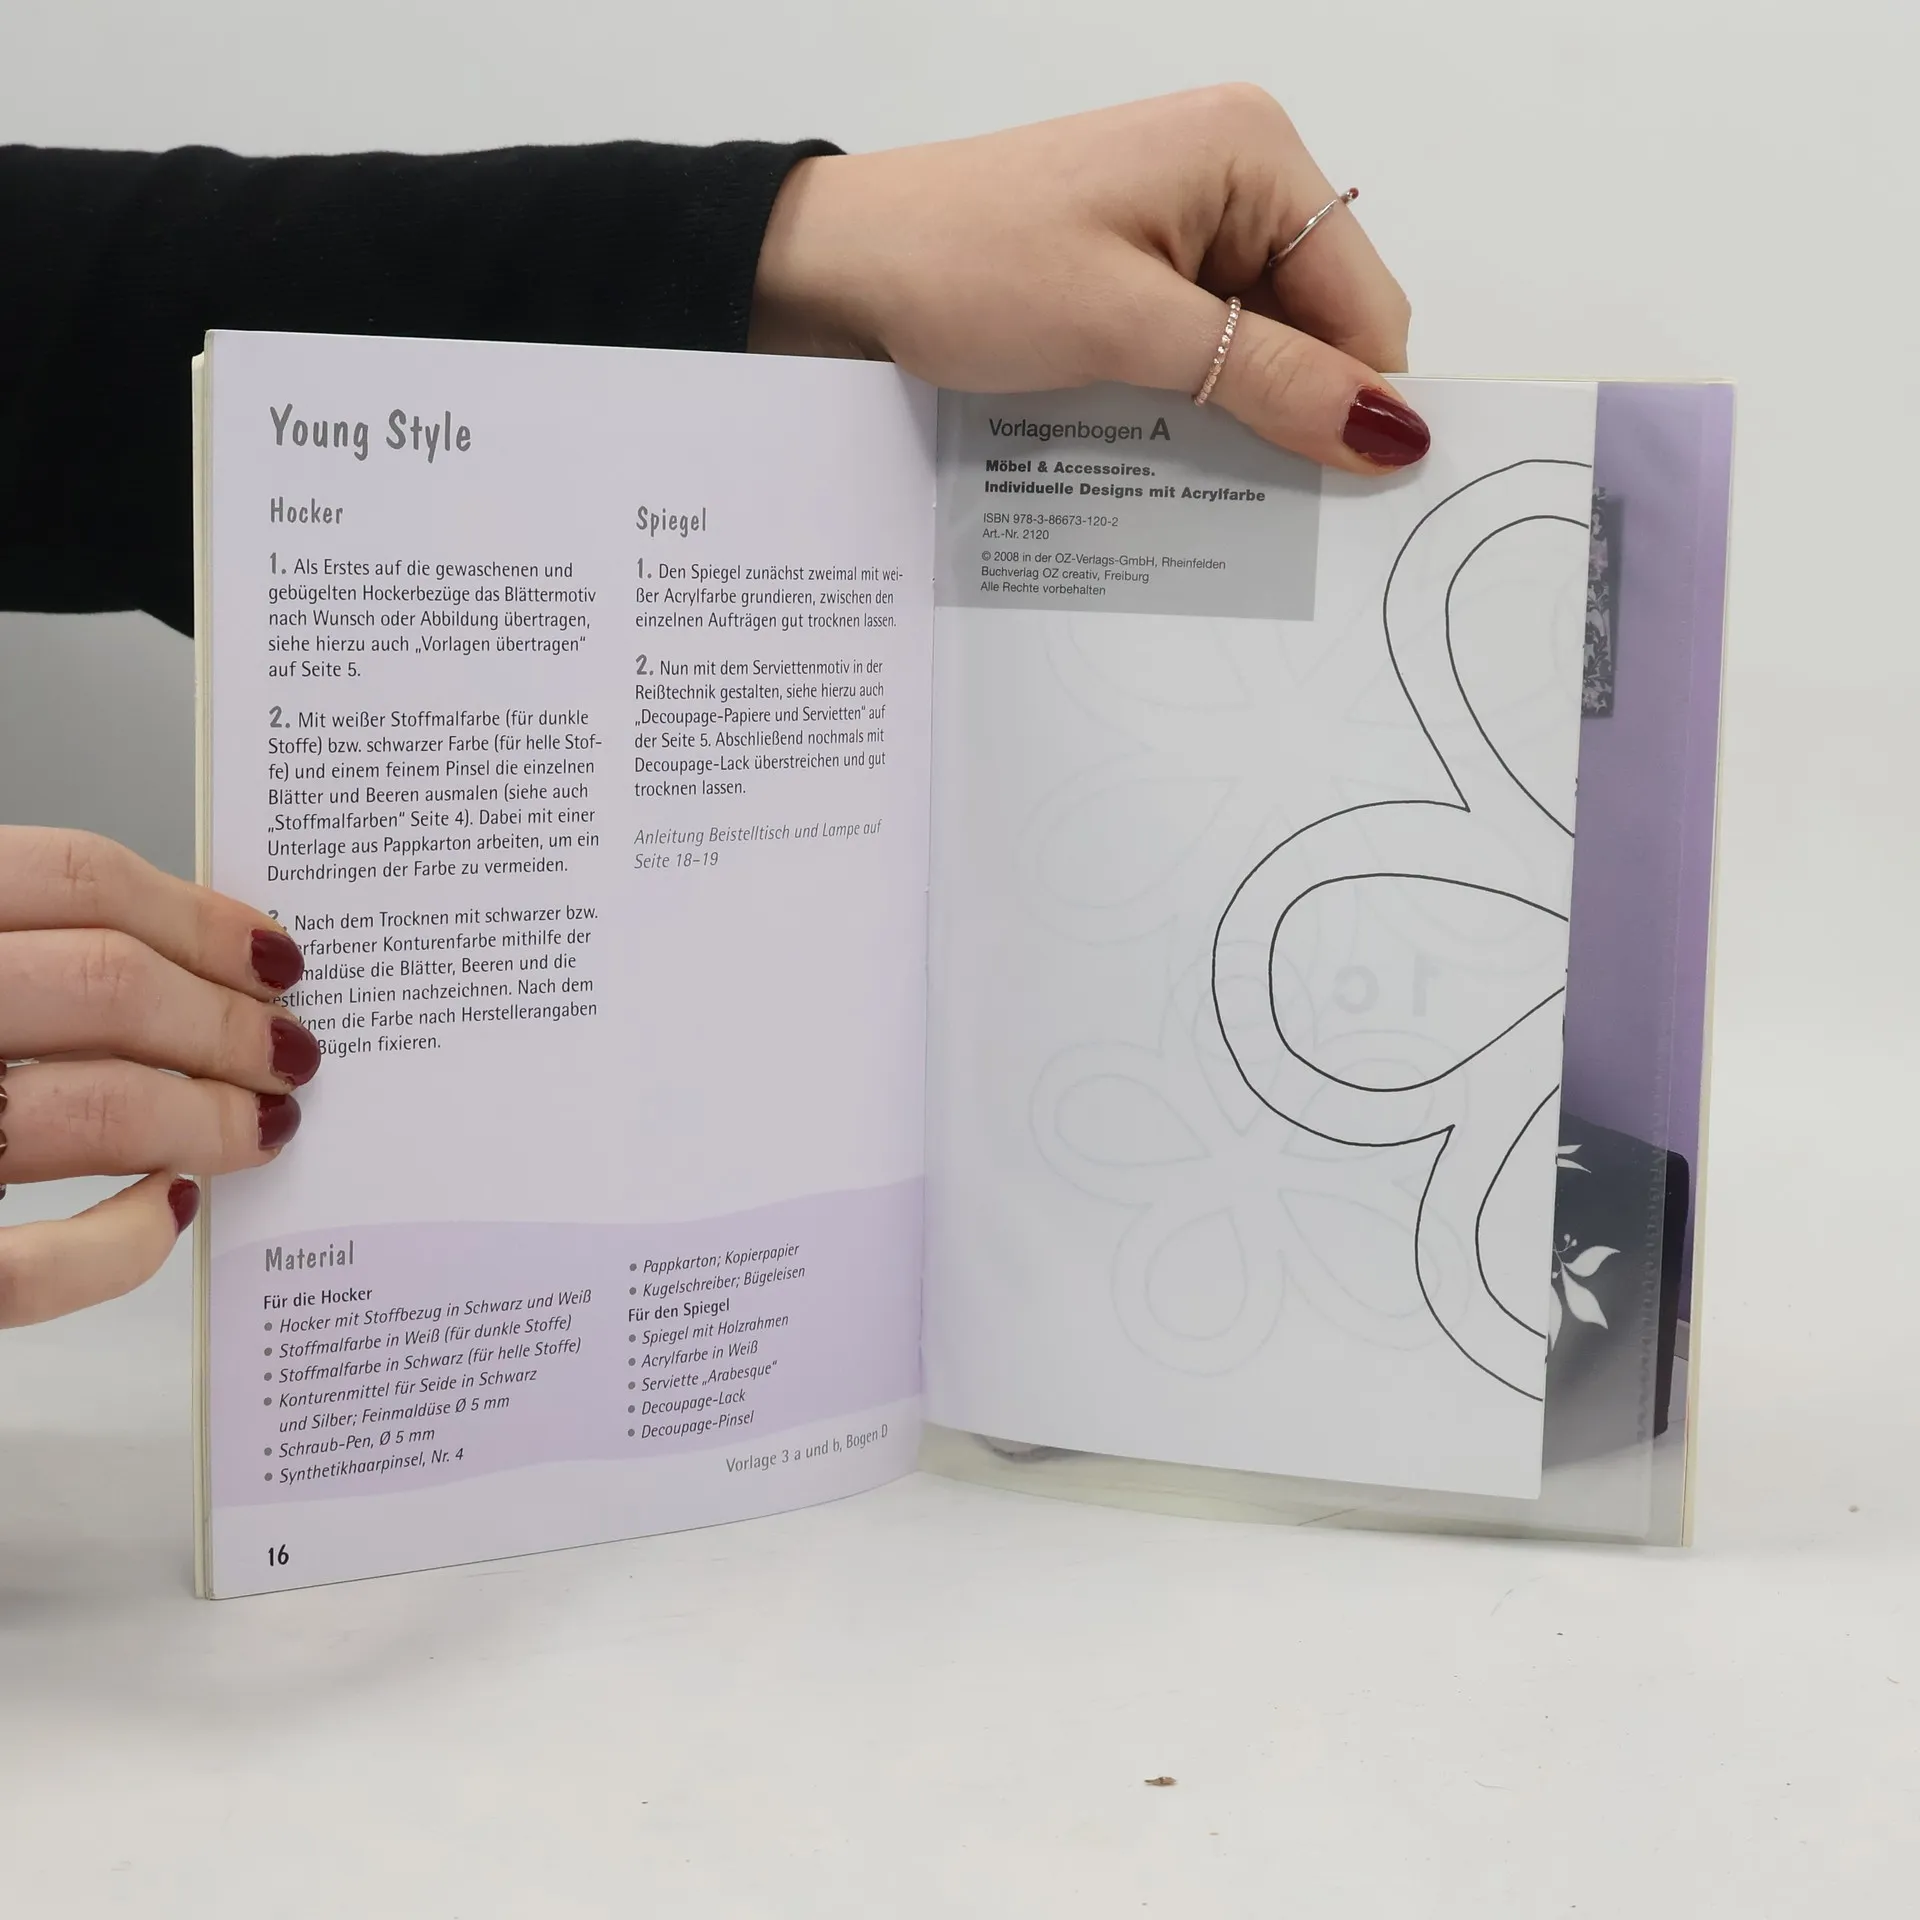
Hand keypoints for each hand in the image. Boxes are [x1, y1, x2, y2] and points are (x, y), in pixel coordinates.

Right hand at [0, 828, 318, 1326]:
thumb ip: (4, 942)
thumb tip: (160, 953)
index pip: (71, 876)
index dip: (199, 915)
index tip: (272, 955)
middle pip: (105, 985)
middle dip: (228, 1022)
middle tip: (289, 1051)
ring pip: (89, 1108)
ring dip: (205, 1117)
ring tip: (258, 1123)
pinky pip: (26, 1266)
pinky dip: (120, 1246)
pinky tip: (164, 1214)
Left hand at [751, 86, 1424, 472]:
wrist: (841, 265)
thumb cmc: (967, 265)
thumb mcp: (1128, 329)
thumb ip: (1267, 379)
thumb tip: (1390, 432)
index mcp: (1254, 152)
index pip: (1366, 299)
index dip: (1362, 401)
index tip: (1346, 500)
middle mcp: (1237, 174)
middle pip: (1323, 323)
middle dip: (1300, 409)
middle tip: (1262, 505)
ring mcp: (1188, 220)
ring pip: (1266, 345)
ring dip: (1244, 414)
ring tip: (1200, 475)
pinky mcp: (1144, 264)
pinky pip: (1209, 346)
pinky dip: (1199, 401)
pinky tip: (1167, 444)